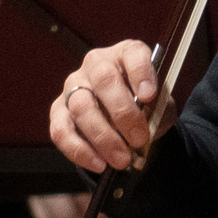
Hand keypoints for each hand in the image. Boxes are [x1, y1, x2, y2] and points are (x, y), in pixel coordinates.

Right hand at [50, 40, 171, 174]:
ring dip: (103, 137)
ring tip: (122, 159)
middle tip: (139, 139)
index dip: (141, 74)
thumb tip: (146, 127)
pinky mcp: (58, 110)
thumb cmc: (145, 105)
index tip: (149, 96)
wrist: (127, 117)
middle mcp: (97, 64)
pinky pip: (61, 130)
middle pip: (104, 81)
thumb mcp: (159, 103)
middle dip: (123, 114)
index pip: (133, 54)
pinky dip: (80, 150)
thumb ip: (156, 109)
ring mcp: (74, 85)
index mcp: (126, 53)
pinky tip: (99, 164)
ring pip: (81, 107)